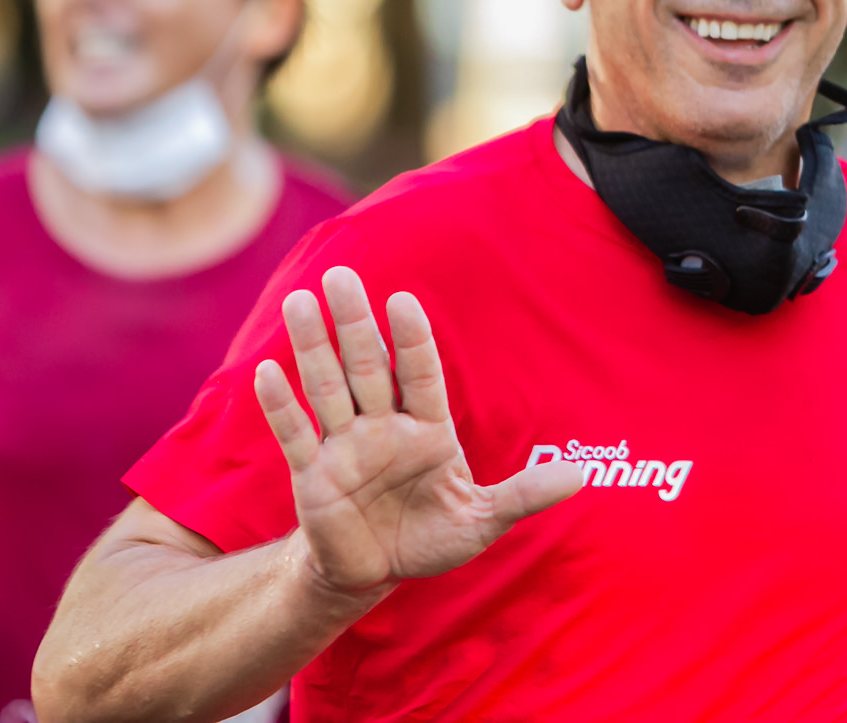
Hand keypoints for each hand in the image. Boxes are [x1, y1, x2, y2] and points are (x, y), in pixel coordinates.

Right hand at [254, 266, 582, 593]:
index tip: (402, 300)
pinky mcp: (312, 474)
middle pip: (367, 367)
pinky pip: (295, 433)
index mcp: (427, 429)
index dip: (411, 341)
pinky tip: (267, 371)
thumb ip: (522, 495)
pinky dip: (280, 405)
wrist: (375, 572)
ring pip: (327, 388)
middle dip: (355, 324)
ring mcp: (344, 446)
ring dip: (312, 348)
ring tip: (300, 302)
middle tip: (343, 275)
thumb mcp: (482, 520)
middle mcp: (382, 427)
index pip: (420, 375)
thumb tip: (580, 477)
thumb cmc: (430, 536)